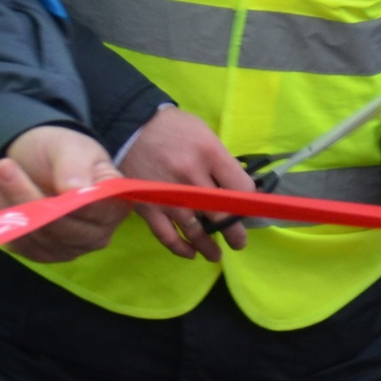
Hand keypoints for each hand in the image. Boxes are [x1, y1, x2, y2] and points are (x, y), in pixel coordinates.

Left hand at [0, 125, 125, 262]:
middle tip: (2, 167)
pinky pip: (19, 243)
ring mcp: (68, 249)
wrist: (42, 160)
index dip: (63, 199)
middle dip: (26, 197)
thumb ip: (74, 167)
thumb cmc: (65, 152)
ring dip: (10, 206)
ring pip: (36, 236)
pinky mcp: (41, 253)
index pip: (92, 211)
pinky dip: (3, 219)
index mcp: (113, 206)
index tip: (39, 176)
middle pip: (60, 227)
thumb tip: (74, 190)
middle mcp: (96, 235)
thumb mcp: (71, 147)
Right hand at [117, 105, 255, 259]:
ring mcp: (168, 195)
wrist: (131, 125)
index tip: (248, 211)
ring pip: (195, 231)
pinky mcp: (148, 206)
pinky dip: (180, 248)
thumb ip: (222, 163)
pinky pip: (167, 235)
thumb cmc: (174, 128)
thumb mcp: (206, 135)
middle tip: (239, 242)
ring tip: (216, 254)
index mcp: (209, 154)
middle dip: (235, 233)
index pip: (241, 190)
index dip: (249, 204)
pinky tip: (191, 252)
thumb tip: (239, 191)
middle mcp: (191, 177)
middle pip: (222, 215)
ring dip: (209, 247)